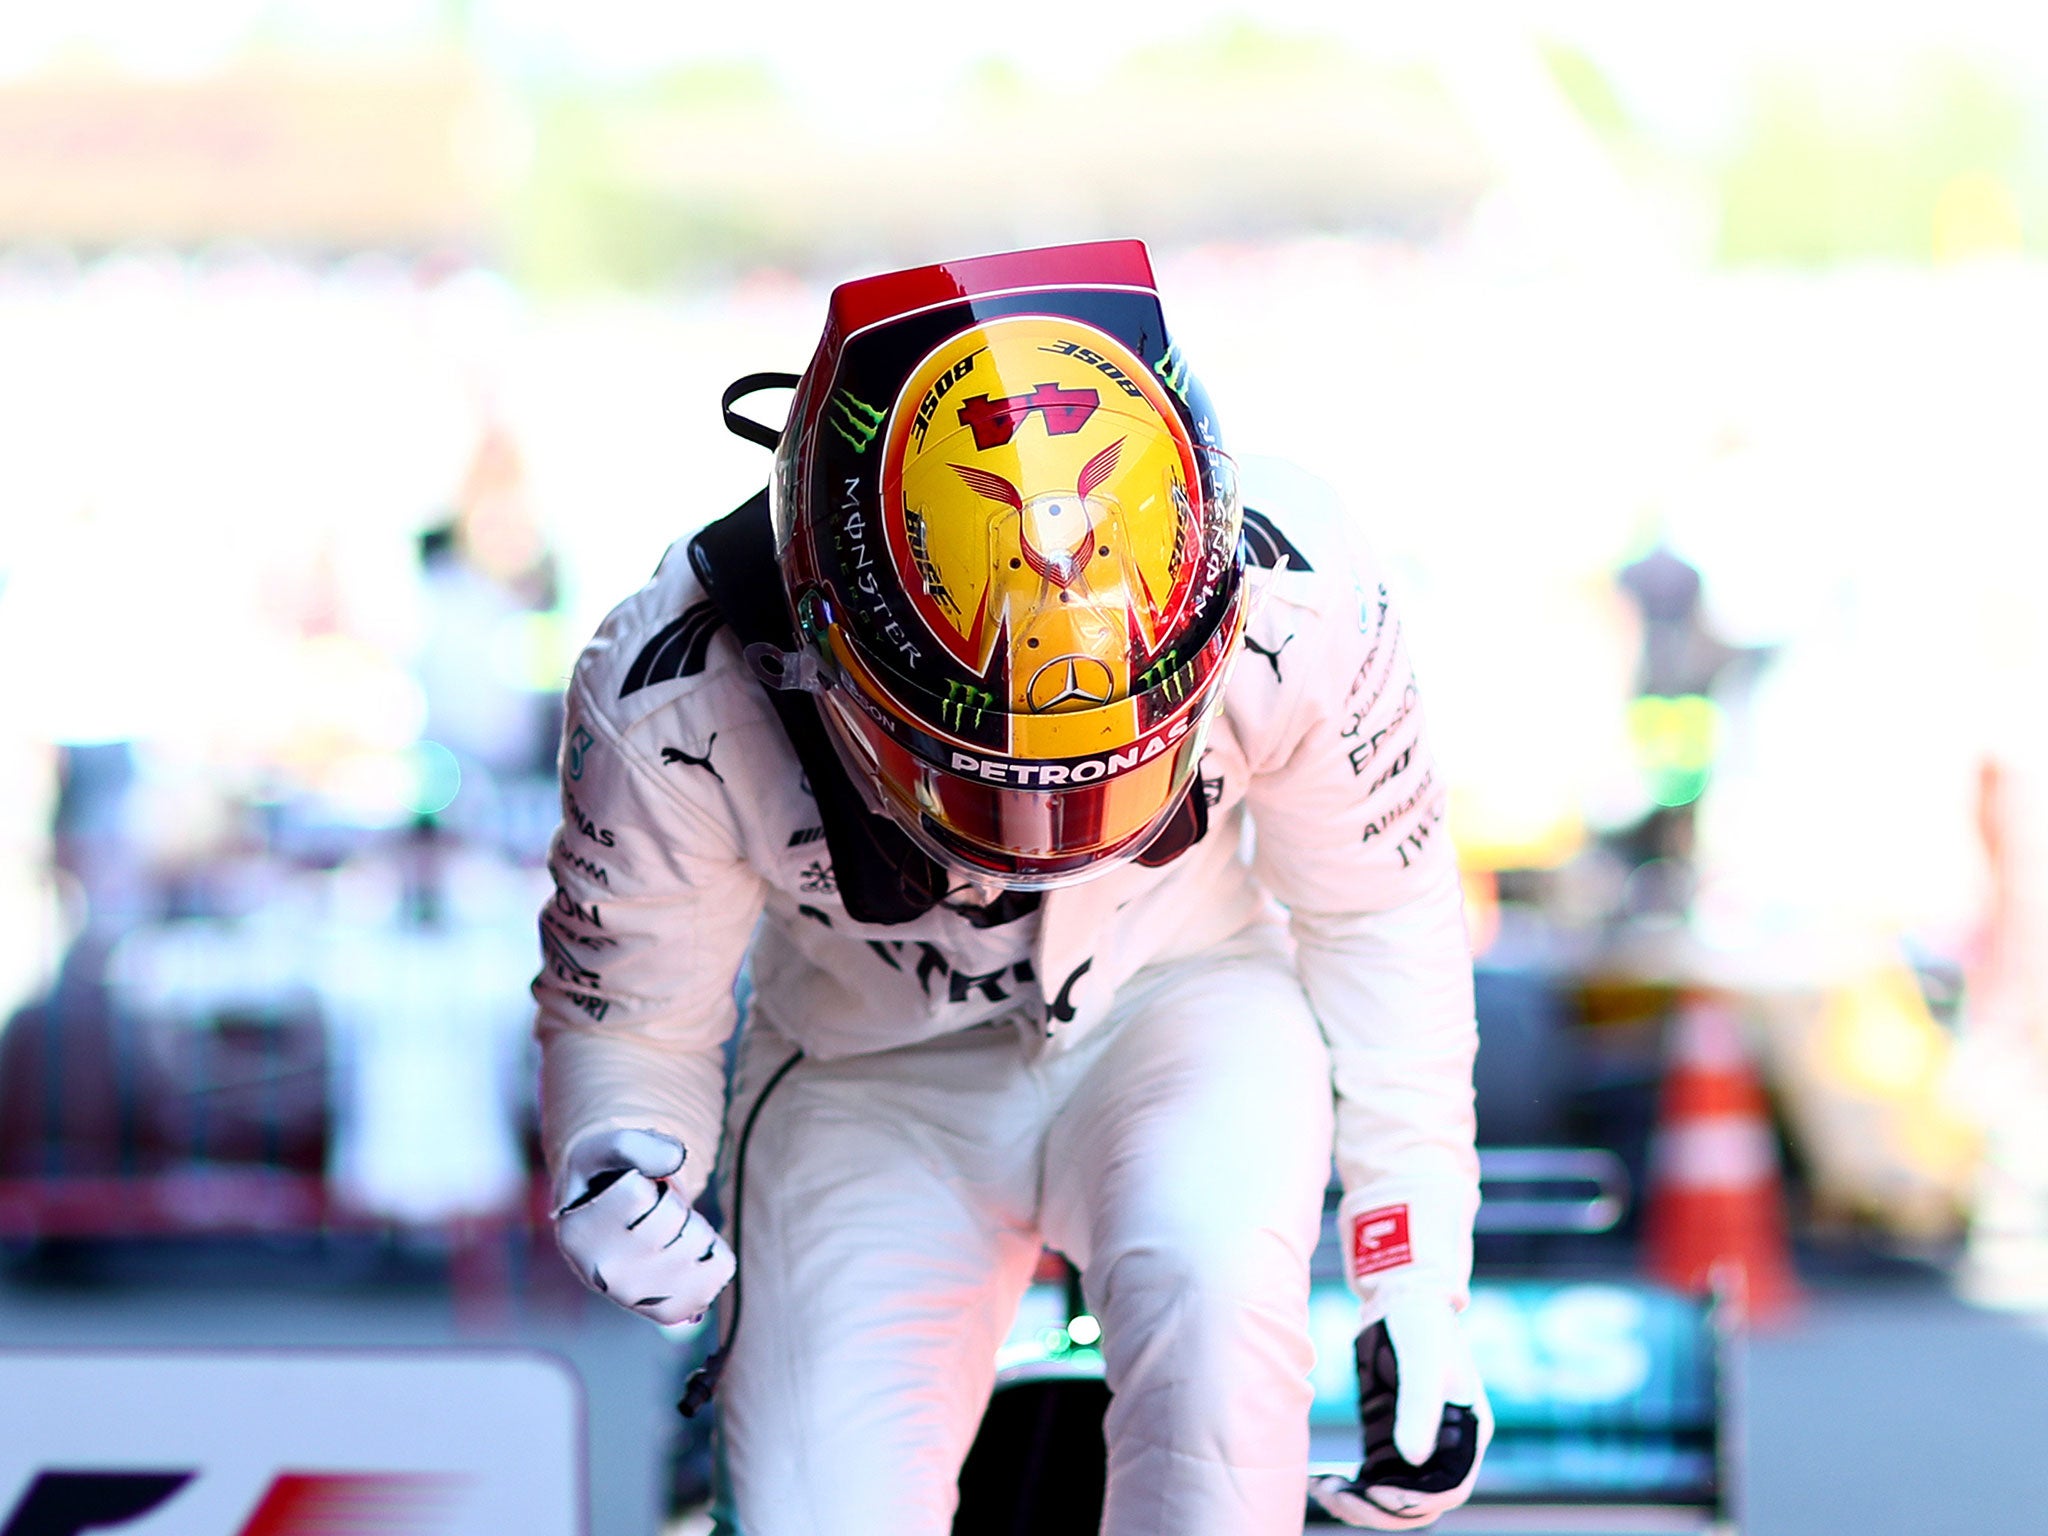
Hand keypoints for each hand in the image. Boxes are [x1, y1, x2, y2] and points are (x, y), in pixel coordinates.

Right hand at [552, 1128, 733, 1326]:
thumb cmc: (611, 1178)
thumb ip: (636, 1144)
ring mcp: (633, 1297)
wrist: (615, 1221)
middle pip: (673, 1217)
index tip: (634, 1191)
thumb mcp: (610, 1148)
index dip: (647, 1182)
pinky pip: (716, 1276)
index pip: (640, 1195)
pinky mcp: (665, 1310)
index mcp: (578, 1234)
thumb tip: (676, 1158)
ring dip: (693, 1225)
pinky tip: (691, 1251)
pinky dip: (714, 1255)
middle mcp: (600, 1274)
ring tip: (669, 1230)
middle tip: (654, 1209)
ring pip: (697, 1243)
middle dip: (672, 1201)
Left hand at [1310, 1290, 1491, 1528]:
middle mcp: (1445, 1446)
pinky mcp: (1390, 1437)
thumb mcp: (1423, 1363)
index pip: (1449, 1489)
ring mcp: (1417, 1443)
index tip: (1376, 1493)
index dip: (1415, 1501)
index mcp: (1468, 1433)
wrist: (1400, 1295)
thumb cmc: (1421, 1324)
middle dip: (1380, 1510)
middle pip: (1418, 1502)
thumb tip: (1412, 1459)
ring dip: (1361, 1504)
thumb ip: (1419, 1409)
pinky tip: (1321, 1481)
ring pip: (1393, 1496)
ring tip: (1323, 1491)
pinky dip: (1351, 1488)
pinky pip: (1374, 1478)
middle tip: (1338, 1497)